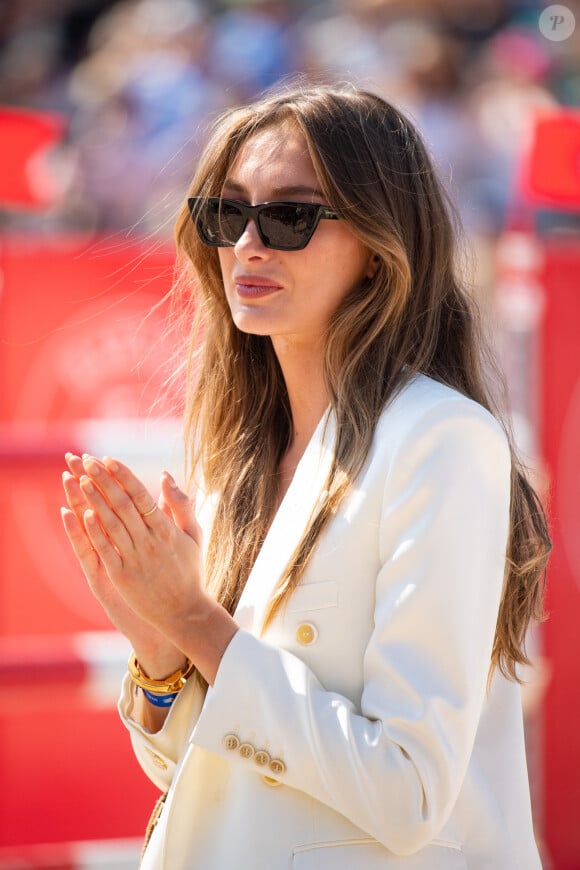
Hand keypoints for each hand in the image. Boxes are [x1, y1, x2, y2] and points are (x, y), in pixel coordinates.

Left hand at [61, 453, 188, 675]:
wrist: (184, 612)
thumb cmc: (189, 571)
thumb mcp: (194, 535)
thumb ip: (181, 505)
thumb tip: (165, 475)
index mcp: (167, 530)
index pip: (141, 496)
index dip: (124, 476)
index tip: (109, 459)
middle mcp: (150, 542)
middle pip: (122, 505)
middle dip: (103, 481)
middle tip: (87, 460)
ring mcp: (135, 559)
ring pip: (111, 524)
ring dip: (94, 500)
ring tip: (80, 479)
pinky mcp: (122, 576)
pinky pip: (105, 549)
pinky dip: (94, 531)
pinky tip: (82, 513)